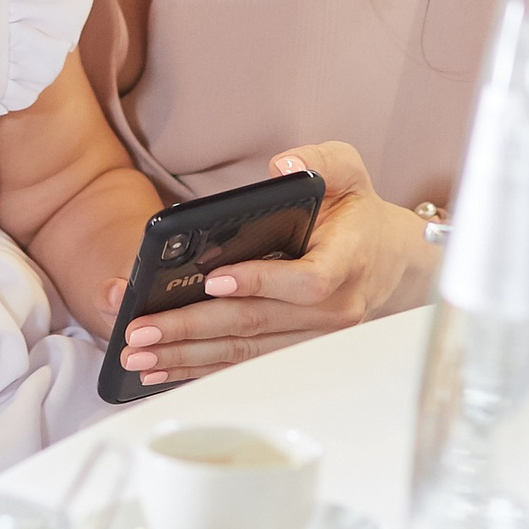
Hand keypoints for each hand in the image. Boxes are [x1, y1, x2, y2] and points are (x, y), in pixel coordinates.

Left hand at [102, 142, 438, 384]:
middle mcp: (333, 309)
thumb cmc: (357, 212)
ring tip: (139, 354)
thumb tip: (283, 165)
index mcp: (346, 262)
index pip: (306, 281)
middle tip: (141, 328)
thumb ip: (320, 160)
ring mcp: (314, 338)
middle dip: (193, 328)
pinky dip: (202, 368)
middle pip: (257, 325)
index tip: (214, 279)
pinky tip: (164, 369)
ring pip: (246, 352)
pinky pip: (246, 364)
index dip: (260, 282)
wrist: (388, 261)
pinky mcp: (296, 352)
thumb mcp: (348, 171)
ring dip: (188, 356)